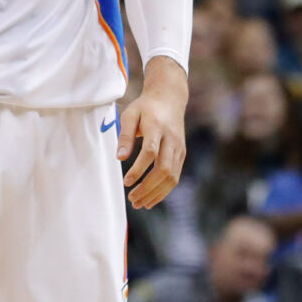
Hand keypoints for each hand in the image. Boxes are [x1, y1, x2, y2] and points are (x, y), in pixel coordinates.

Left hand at [118, 56, 188, 209]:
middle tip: (131, 198)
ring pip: (172, 176)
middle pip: (163, 168)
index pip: (150, 152)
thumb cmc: (145, 107)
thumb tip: (120, 158)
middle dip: (147, 187)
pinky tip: (151, 198)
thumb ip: (125, 136)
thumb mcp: (130, 114)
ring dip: (156, 193)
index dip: (139, 169)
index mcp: (157, 127)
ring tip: (139, 203)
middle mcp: (171, 139)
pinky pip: (175, 176)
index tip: (126, 181)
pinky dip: (164, 190)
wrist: (169, 98)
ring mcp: (179, 148)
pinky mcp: (182, 154)